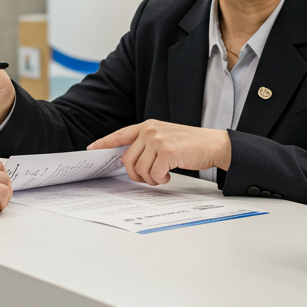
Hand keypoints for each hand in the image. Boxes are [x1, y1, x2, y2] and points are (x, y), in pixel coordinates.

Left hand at [87, 121, 230, 185]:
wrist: (214, 144)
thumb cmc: (190, 145)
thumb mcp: (164, 138)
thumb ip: (147, 145)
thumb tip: (128, 161)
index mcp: (147, 126)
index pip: (120, 135)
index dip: (104, 143)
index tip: (92, 149)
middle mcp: (150, 130)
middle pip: (127, 159)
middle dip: (134, 174)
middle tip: (147, 179)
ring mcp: (158, 140)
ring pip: (139, 169)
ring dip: (149, 179)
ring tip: (161, 177)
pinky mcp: (167, 151)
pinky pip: (154, 174)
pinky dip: (160, 180)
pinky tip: (169, 176)